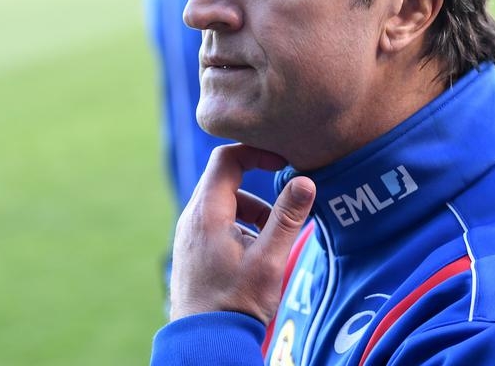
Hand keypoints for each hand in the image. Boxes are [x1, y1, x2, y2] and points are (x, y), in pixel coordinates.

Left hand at [169, 144, 315, 324]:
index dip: (256, 152)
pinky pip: (216, 223)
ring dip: (252, 210)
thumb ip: (287, 218)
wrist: (205, 343)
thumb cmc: (236, 304)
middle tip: (285, 202)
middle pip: (225, 179)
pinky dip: (239, 226)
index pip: (226, 158)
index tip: (282, 162)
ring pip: (223, 204)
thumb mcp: (269, 259)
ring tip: (272, 238)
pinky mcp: (192, 251)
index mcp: (207, 212)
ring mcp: (189, 235)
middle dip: (258, 185)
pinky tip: (255, 253)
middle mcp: (192, 218)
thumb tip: (305, 181)